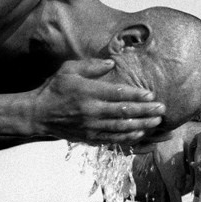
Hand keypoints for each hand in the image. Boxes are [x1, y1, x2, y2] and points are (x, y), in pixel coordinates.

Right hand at [30, 59, 164, 144]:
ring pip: (122, 128)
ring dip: (142, 125)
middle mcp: (91, 110)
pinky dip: (129, 138)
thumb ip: (91, 65)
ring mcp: (91, 126)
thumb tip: (111, 62)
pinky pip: (113, 139)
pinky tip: (141, 134)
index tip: (151, 95)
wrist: (38, 114)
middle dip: (145, 111)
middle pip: (124, 112)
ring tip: (157, 123)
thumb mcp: (69, 69)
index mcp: (88, 92)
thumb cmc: (55, 88)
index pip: (117, 94)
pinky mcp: (90, 138)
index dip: (136, 95)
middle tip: (162, 109)